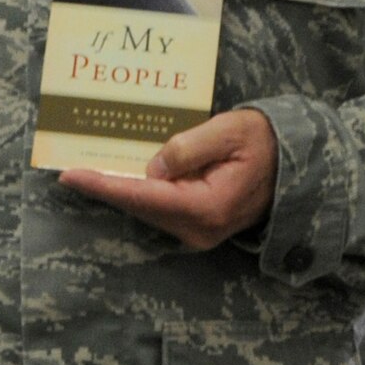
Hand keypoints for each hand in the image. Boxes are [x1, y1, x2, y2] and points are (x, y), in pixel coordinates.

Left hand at [57, 107, 277, 249]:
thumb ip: (189, 148)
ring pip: (144, 209)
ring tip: (85, 168)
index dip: (104, 185)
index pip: (143, 196)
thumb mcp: (229, 131)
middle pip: (138, 205)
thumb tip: (153, 167)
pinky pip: (156, 208)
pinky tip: (116, 175)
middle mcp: (198, 229)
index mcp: (207, 206)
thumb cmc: (263, 141)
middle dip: (103, 186)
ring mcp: (197, 232)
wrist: (295, 164)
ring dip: (117, 189)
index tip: (70, 176)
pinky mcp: (195, 226)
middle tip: (68, 166)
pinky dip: (135, 192)